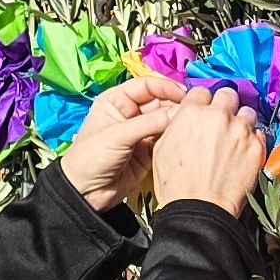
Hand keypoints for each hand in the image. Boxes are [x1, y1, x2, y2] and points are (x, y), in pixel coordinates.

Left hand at [58, 71, 184, 213]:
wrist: (85, 193)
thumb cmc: (92, 157)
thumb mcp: (119, 135)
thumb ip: (151, 122)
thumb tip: (182, 111)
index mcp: (116, 100)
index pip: (146, 86)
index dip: (166, 87)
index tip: (185, 95)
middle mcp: (129, 113)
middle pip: (159, 101)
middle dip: (175, 105)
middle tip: (194, 111)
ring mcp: (140, 132)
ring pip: (164, 120)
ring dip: (177, 122)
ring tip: (194, 124)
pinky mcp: (147, 150)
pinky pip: (165, 139)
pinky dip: (175, 138)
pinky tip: (186, 138)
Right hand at [148, 86, 269, 216]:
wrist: (198, 209)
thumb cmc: (176, 185)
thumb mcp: (162, 147)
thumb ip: (177, 124)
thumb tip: (185, 117)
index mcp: (191, 113)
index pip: (201, 91)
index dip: (203, 103)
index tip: (205, 111)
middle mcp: (218, 115)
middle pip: (227, 94)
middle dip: (225, 105)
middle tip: (222, 121)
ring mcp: (240, 130)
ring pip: (247, 112)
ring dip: (242, 122)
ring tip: (236, 138)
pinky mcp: (257, 147)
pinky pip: (260, 133)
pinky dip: (253, 140)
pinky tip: (244, 153)